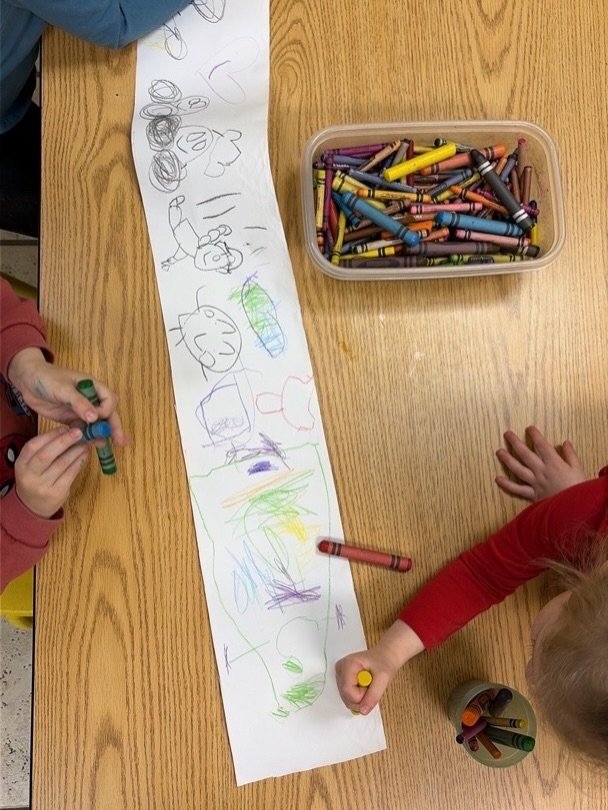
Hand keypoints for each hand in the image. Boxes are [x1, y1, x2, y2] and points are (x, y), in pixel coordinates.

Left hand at [7, 348, 127, 445]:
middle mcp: (91, 399)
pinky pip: (83, 429)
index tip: (97, 417)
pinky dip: (88, 437)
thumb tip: (96, 417)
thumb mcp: (63, 389)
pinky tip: (91, 446)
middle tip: (121, 442)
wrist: (27, 381)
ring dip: (102, 435)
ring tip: (108, 448)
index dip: (106, 410)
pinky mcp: (72, 419)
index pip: (109, 400)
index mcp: (93, 386)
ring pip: (97, 424)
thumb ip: (79, 402)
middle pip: (108, 414)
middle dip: (115, 428)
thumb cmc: (47, 379)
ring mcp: (81, 410)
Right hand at [15, 425, 90, 517]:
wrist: (33, 505)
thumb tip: (68, 430)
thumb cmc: (36, 478)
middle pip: (47, 455)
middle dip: (64, 441)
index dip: (50, 435)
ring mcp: (43, 485)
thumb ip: (45, 448)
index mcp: (21, 464)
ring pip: (62, 464)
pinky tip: (84, 455)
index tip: (65, 428)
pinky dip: (79, 462)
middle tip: (79, 432)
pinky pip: (70, 474)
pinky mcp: (57, 493)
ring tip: (85, 443)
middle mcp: (29, 475)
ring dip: (76, 451)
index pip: (33, 446)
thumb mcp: (32, 464)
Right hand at [335, 621, 423, 714]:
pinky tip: (364, 686)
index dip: (361, 696)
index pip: (347, 691)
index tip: (371, 688)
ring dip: (360, 698)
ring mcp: (340, 674)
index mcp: (348, 664)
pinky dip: (358, 696)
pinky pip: (348, 696)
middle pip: (345, 696)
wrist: (385, 656)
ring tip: (368, 685)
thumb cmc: (385, 663)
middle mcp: (340, 669)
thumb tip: (363, 712)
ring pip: (346, 698)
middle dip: (360, 698)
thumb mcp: (383, 678)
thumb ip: (373, 695)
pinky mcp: (342, 679)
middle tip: (371, 687)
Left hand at [495, 425, 586, 501]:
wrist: (576, 508)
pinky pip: (517, 489)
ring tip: (499, 452)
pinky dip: (507, 485)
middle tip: (507, 434)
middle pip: (525, 454)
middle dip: (515, 443)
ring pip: (518, 469)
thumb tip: (565, 442)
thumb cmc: (579, 488)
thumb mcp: (578, 469)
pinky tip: (498, 479)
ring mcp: (535, 482)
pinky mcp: (532, 494)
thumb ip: (571, 455)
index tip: (529, 428)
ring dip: (507, 460)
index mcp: (554, 463)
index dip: (534, 435)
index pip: (541, 445)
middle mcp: (541, 471)